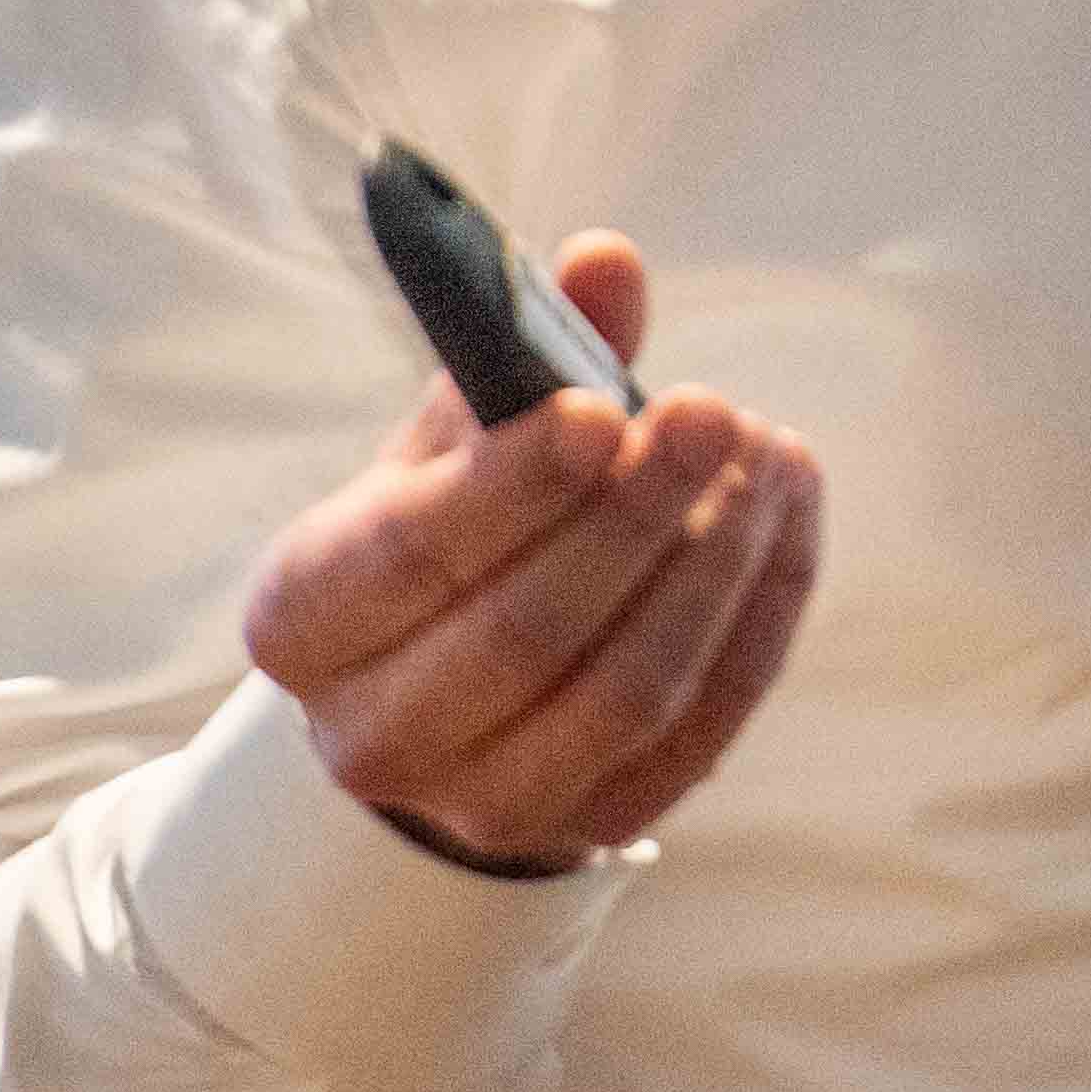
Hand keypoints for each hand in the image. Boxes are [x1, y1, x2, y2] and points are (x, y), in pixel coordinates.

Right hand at [238, 236, 821, 872]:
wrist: (435, 699)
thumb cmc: (438, 536)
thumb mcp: (447, 441)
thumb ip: (521, 351)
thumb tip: (606, 261)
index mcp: (304, 620)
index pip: (411, 555)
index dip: (515, 483)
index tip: (604, 406)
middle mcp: (374, 734)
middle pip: (527, 634)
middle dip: (637, 516)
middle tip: (716, 414)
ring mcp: (485, 804)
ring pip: (627, 692)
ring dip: (716, 565)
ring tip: (768, 454)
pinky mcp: (592, 830)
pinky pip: (702, 728)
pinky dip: (759, 617)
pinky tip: (786, 515)